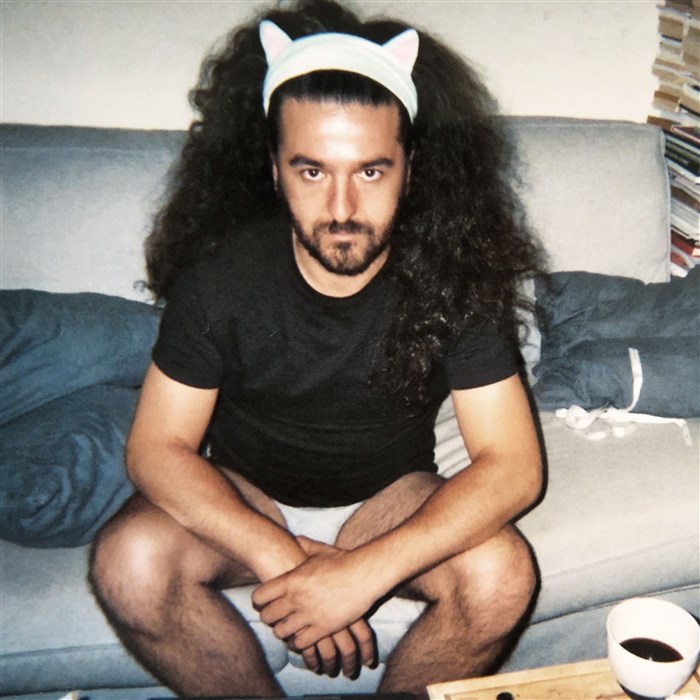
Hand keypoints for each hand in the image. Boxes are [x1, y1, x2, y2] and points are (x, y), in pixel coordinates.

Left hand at [253, 537, 377, 672]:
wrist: (363, 575)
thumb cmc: (342, 561)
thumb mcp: (319, 551)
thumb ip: (304, 545)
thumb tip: (296, 538)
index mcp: (291, 579)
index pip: (260, 596)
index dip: (258, 600)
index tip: (261, 602)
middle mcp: (296, 599)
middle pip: (267, 616)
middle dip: (268, 617)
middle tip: (272, 616)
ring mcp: (309, 615)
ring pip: (281, 632)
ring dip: (281, 630)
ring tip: (285, 627)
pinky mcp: (323, 629)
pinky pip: (300, 643)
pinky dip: (297, 642)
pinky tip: (299, 637)